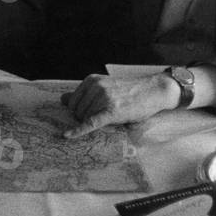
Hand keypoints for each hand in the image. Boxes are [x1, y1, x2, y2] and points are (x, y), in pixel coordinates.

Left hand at [61, 72, 177, 138]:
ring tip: (113, 115)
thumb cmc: (130, 91)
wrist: (153, 90)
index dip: (79, 112)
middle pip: (77, 112)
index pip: (73, 102)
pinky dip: (78, 130)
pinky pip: (90, 123)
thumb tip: (62, 99)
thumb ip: (83, 93)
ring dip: (95, 123)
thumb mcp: (105, 87)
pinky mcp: (111, 111)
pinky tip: (67, 135)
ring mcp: (103, 98)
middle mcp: (96, 86)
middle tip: (106, 115)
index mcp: (92, 80)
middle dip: (86, 118)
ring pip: (85, 118)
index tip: (89, 115)